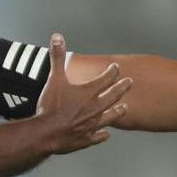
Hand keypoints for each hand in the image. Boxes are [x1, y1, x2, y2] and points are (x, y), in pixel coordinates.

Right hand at [34, 33, 131, 154]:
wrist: (47, 133)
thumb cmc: (51, 107)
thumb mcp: (54, 78)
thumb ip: (57, 58)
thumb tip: (57, 38)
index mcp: (89, 92)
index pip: (106, 78)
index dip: (112, 71)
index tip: (116, 68)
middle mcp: (95, 108)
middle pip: (113, 96)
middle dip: (122, 88)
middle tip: (130, 83)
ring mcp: (92, 124)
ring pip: (110, 116)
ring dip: (117, 111)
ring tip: (125, 108)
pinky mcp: (86, 138)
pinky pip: (98, 136)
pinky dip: (103, 135)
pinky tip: (106, 134)